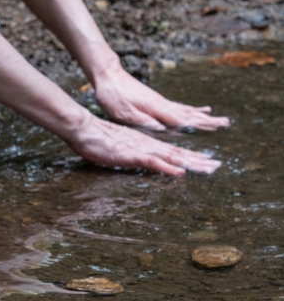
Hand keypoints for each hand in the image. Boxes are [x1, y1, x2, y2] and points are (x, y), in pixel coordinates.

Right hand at [66, 108, 221, 176]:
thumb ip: (133, 154)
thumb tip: (143, 160)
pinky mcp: (131, 155)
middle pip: (178, 154)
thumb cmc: (97, 139)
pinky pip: (153, 163)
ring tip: (208, 168)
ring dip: (191, 163)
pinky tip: (179, 172)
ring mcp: (141, 149)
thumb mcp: (120, 149)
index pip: (173, 152)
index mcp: (147, 144)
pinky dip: (167, 168)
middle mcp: (148, 146)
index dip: (192, 157)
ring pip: (171, 157)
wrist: (83, 128)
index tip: (208, 162)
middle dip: (199, 160)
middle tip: (218, 166)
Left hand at [92, 65, 227, 132]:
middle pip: (189, 114)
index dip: (198, 125)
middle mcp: (162, 104)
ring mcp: (161, 101)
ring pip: (187, 111)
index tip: (216, 128)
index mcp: (156, 108)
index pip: (181, 119)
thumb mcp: (122, 112)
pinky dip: (192, 110)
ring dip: (204, 116)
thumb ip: (143, 121)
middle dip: (208, 120)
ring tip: (220, 119)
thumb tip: (163, 129)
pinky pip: (180, 107)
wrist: (108, 74)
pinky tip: (201, 110)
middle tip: (226, 123)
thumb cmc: (112, 95)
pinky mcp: (157, 100)